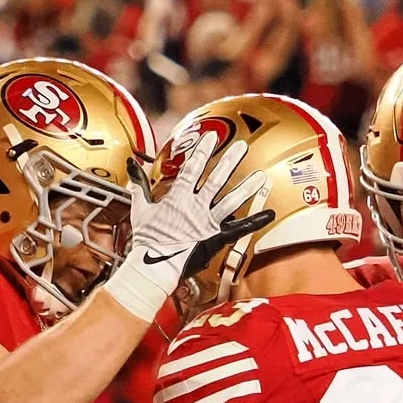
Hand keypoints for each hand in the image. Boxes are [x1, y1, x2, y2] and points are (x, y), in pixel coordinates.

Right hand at [104, 131, 272, 321]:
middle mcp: (196, 208)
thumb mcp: (140, 209)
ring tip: (260, 175)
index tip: (211, 136)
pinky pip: (239, 228)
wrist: (154, 266)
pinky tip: (270, 213)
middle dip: (230, 161)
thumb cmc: (147, 240)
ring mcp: (208, 223)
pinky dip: (255, 220)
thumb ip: (139, 185)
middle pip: (216, 180)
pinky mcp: (216, 238)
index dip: (202, 151)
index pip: (192, 169)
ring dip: (247, 188)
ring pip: (231, 201)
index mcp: (177, 198)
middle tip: (242, 146)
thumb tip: (132, 165)